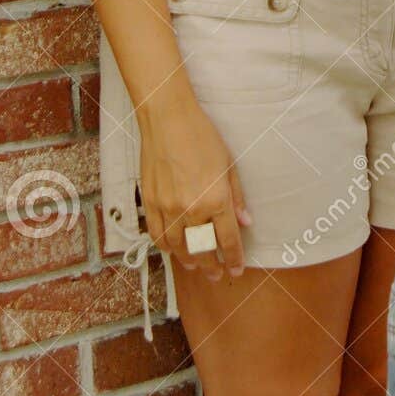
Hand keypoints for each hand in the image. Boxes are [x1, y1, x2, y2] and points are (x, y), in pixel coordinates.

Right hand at [138, 97, 250, 280]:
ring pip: (178, 248)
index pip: (227, 240)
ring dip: (189, 260)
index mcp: (215, 200)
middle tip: (218, 274)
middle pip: (202, 250)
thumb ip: (236, 197)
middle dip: (212, 266)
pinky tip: (174, 249)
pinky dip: (167, 247)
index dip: (234, 259)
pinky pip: (157, 235)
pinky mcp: (149, 203)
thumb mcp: (228, 165)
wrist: (167, 120)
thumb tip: (245, 222)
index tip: (237, 269)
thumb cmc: (202, 137)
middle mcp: (191, 209)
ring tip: (196, 266)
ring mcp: (167, 208)